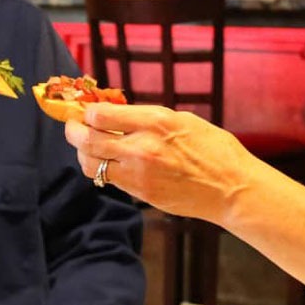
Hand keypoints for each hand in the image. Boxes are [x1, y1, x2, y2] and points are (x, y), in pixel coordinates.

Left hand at [62, 102, 257, 223]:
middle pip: (86, 139)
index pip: (100, 114)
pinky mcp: (140, 194)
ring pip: (90, 164)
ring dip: (83, 153)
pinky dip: (103, 169)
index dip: (87, 111)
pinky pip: (109, 179)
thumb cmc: (214, 149)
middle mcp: (141, 147)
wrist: (232, 188)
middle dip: (73, 131)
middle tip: (72, 126)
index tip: (86, 110)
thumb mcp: (182, 120)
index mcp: (155, 121)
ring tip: (88, 146)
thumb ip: (147, 118)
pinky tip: (110, 162)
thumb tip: (118, 114)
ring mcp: (138, 174)